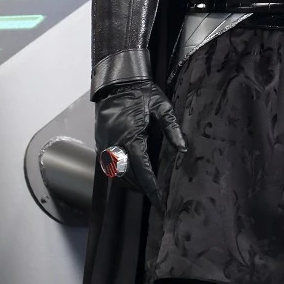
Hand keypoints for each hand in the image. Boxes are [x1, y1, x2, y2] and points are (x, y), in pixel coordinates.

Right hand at [95, 80, 185, 209]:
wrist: (117, 81)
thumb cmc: (141, 92)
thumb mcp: (161, 106)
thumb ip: (172, 128)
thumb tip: (182, 148)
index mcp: (131, 137)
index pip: (143, 171)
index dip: (152, 189)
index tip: (160, 202)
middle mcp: (115, 145)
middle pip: (129, 177)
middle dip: (142, 188)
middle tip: (157, 195)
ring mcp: (105, 145)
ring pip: (117, 174)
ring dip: (131, 183)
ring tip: (146, 186)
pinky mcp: (100, 143)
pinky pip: (110, 166)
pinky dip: (121, 173)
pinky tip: (132, 172)